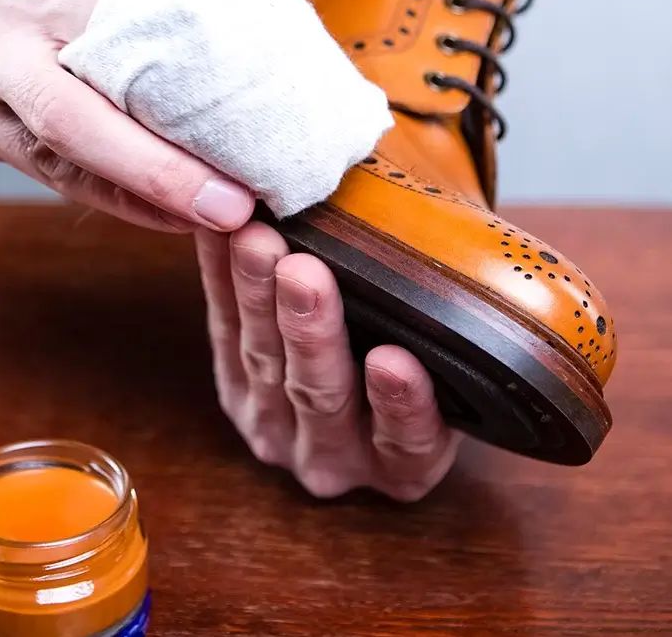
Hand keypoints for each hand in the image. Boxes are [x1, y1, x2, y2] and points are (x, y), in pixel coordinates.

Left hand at [195, 222, 461, 500]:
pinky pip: (224, 332)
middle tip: (303, 273)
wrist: (370, 349)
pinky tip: (221, 237)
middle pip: (321, 397)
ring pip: (265, 362)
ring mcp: (276, 429)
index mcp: (405, 463)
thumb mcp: (446, 350)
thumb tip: (478, 252)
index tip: (393, 359)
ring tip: (257, 243)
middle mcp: (336, 456)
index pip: (408, 442)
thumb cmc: (420, 344)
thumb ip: (452, 324)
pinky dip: (221, 281)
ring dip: (257, 297)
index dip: (401, 405)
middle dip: (311, 333)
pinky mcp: (233, 391)